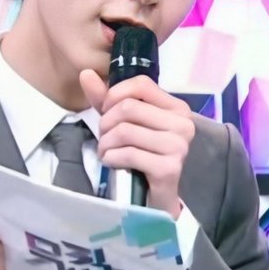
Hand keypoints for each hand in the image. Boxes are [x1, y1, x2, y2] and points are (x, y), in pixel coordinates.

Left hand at [80, 70, 194, 218]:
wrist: (155, 196)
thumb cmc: (140, 154)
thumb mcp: (121, 122)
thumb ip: (104, 98)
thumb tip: (85, 73)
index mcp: (176, 107)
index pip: (141, 84)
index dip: (115, 94)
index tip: (106, 110)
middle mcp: (183, 123)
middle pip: (129, 108)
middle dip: (106, 123)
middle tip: (104, 137)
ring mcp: (178, 146)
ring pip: (125, 131)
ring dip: (106, 143)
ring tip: (106, 151)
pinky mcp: (169, 168)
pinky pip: (128, 154)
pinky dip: (111, 158)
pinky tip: (112, 162)